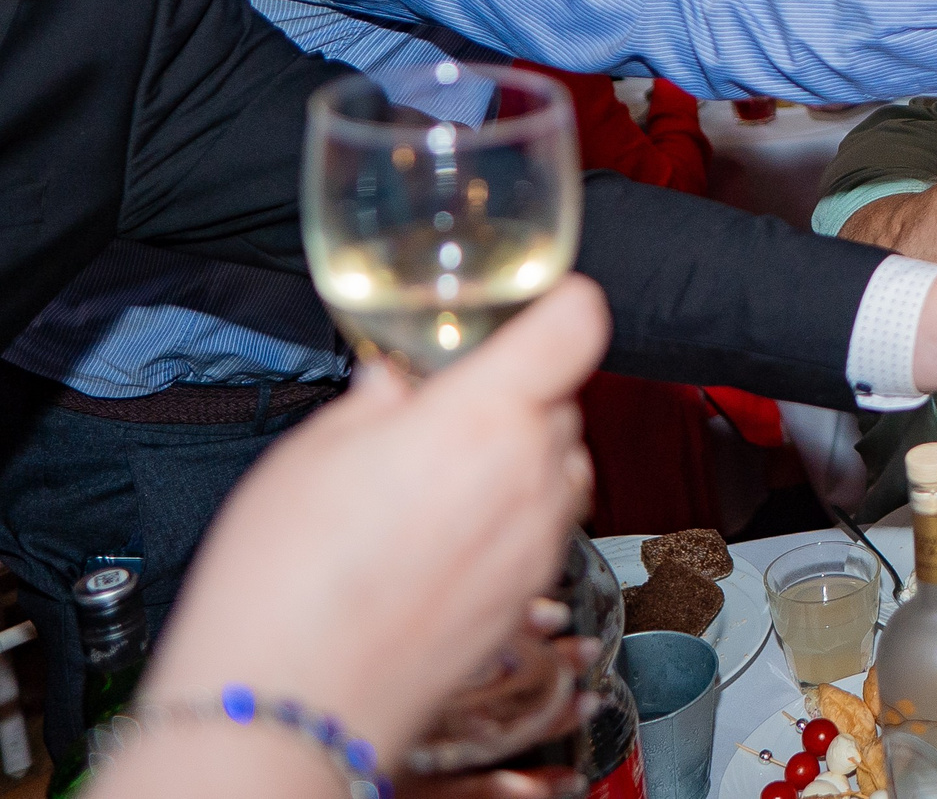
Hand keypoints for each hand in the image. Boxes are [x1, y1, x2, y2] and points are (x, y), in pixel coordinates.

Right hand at [139, 278, 610, 759]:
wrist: (292, 705)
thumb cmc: (289, 580)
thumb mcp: (313, 451)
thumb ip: (375, 401)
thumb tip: (395, 385)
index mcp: (485, 416)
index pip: (574, 325)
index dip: (562, 304)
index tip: (543, 303)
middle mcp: (530, 474)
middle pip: (561, 401)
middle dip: (513, 397)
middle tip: (442, 416)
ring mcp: (539, 540)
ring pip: (560, 467)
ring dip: (520, 459)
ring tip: (437, 483)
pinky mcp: (532, 595)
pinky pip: (544, 528)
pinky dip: (511, 519)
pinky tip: (442, 539)